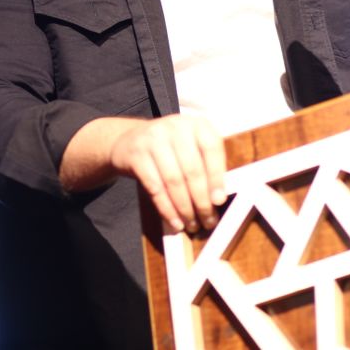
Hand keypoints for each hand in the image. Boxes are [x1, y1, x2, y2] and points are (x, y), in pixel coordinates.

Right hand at [61, 115, 226, 233]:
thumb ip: (206, 165)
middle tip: (208, 221)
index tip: (219, 200)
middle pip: (192, 169)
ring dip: (185, 208)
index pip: (211, 148)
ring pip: (173, 180)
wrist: (130, 139)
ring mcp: (154, 139)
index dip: (217, 176)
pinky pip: (154, 187)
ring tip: (192, 225)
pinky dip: (166, 208)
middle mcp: (176, 127)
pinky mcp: (137, 154)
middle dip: (201, 200)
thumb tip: (218, 199)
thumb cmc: (170, 148)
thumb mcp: (191, 147)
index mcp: (197, 124)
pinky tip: (175, 221)